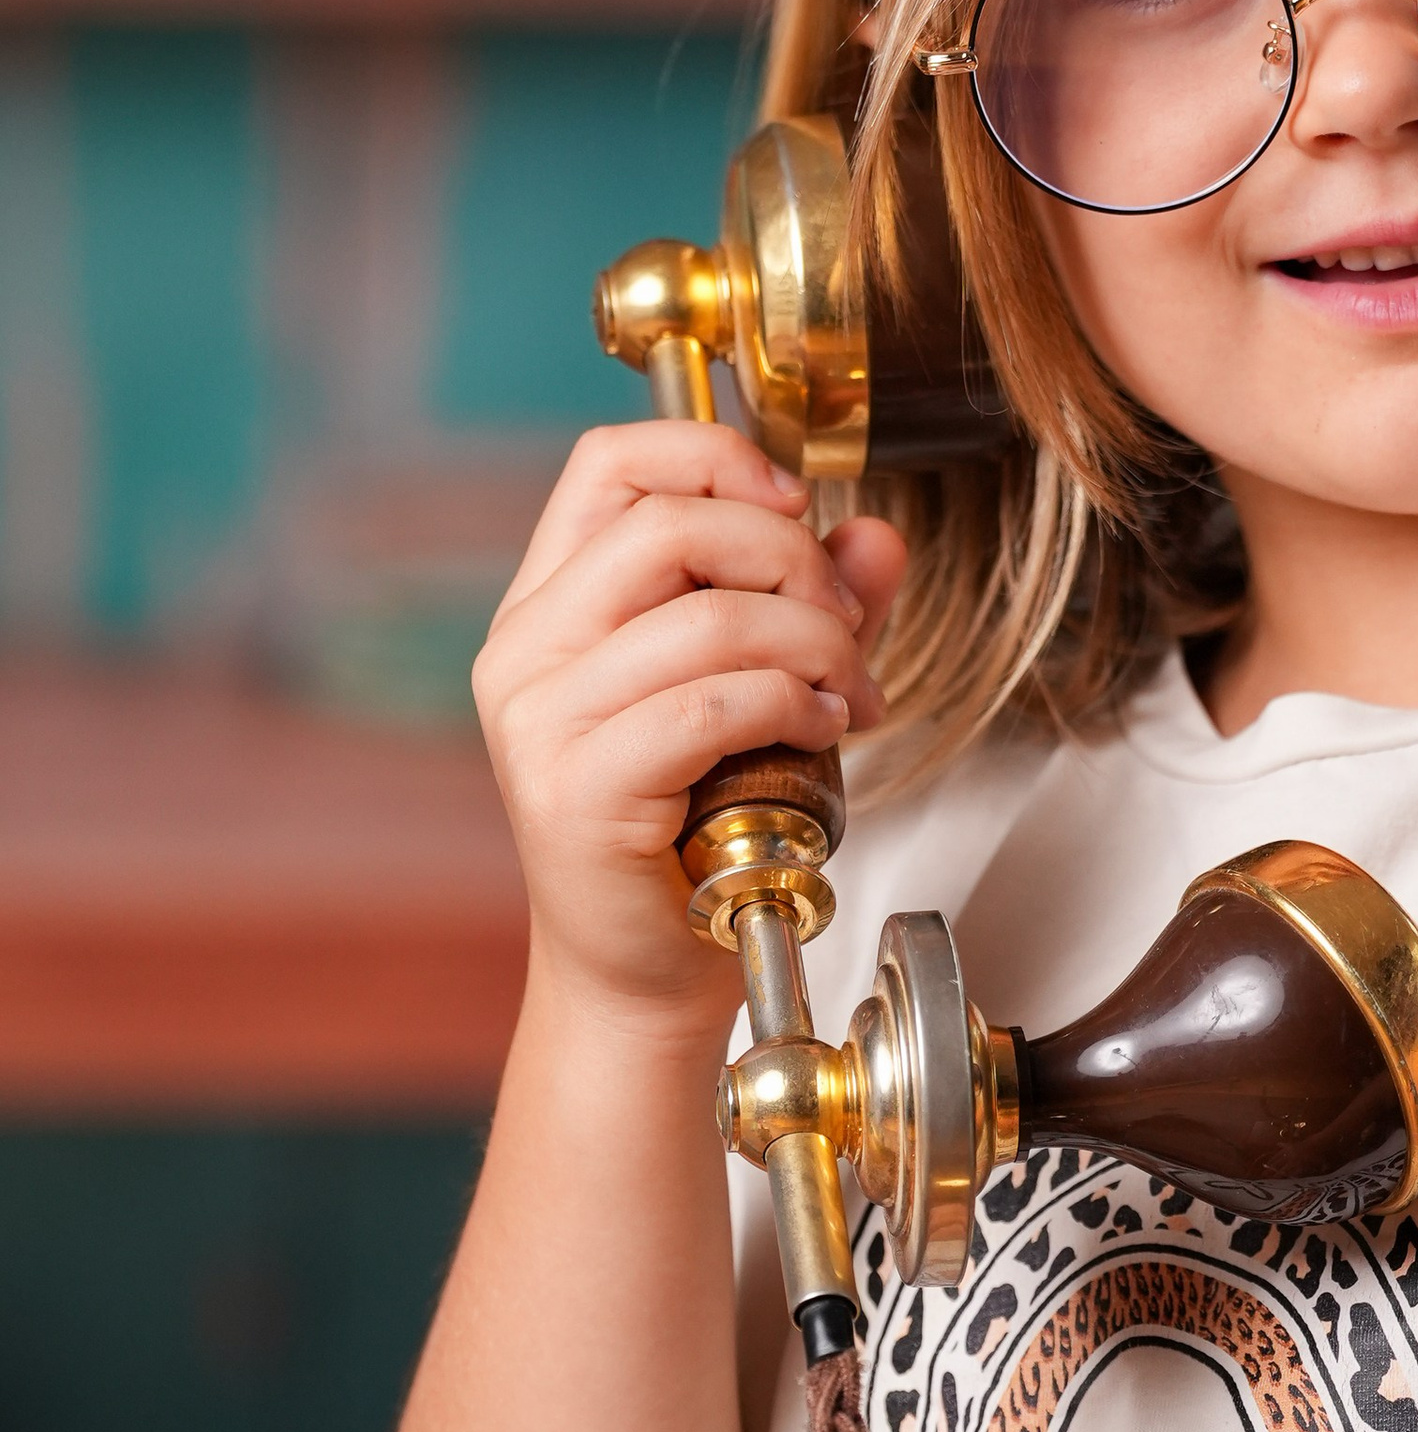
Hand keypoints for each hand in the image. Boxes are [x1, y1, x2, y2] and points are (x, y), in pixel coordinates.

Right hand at [473, 420, 906, 1022]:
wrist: (643, 975)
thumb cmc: (695, 835)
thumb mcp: (767, 693)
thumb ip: (815, 608)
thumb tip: (875, 536)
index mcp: (549, 605)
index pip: (610, 464)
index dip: (715, 456)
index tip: (795, 505)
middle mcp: (526, 650)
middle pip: (670, 524)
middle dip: (790, 561)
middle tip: (844, 627)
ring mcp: (541, 719)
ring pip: (709, 618)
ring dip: (814, 646)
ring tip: (848, 697)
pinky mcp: (578, 788)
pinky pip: (714, 705)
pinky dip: (793, 705)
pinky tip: (821, 732)